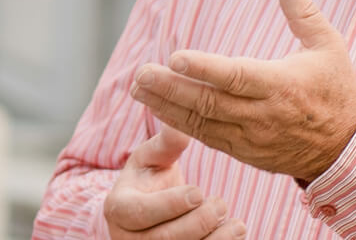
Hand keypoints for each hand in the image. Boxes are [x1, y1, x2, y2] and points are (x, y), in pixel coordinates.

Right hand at [104, 128, 247, 238]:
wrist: (147, 210)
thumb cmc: (149, 180)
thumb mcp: (151, 157)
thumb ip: (166, 144)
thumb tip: (181, 128)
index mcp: (118, 208)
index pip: (139, 212)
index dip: (170, 205)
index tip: (198, 192)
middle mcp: (127, 238)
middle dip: (198, 223)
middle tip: (220, 204)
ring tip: (237, 225)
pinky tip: (233, 236)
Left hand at [131, 0, 355, 181]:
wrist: (344, 148)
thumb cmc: (335, 89)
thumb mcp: (329, 46)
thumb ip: (303, 12)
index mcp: (282, 85)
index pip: (236, 77)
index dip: (204, 69)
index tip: (175, 57)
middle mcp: (263, 114)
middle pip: (209, 103)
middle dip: (171, 88)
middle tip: (141, 73)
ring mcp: (251, 137)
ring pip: (201, 123)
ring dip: (166, 106)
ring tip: (137, 88)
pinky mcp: (243, 151)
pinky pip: (206, 138)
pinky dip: (179, 124)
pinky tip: (157, 109)